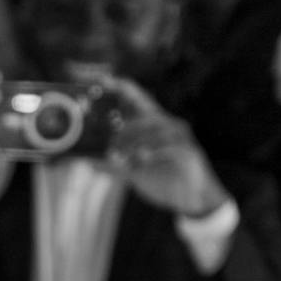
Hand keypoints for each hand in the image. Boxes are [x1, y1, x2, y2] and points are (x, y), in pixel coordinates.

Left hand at [104, 79, 229, 218]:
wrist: (191, 199)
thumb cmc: (162, 180)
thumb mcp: (133, 173)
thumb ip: (114, 165)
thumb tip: (90, 162)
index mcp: (152, 125)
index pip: (135, 97)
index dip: (119, 86)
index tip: (100, 81)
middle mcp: (166, 125)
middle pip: (144, 109)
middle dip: (123, 123)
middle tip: (107, 141)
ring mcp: (179, 137)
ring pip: (155, 127)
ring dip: (133, 141)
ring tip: (117, 156)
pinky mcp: (188, 151)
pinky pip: (169, 146)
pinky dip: (152, 151)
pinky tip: (140, 158)